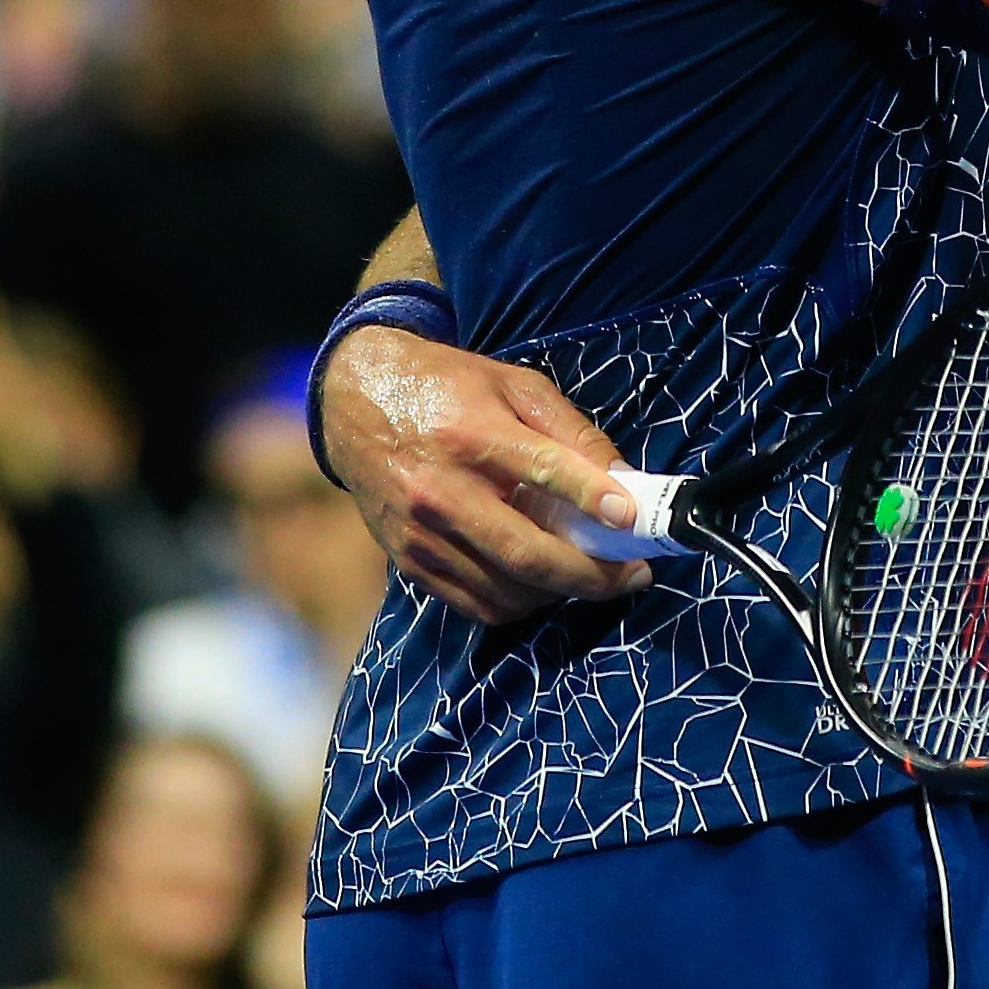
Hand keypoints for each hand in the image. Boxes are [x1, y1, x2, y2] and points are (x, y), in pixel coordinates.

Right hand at [321, 327, 652, 626]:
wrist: (354, 401)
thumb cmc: (445, 386)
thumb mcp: (513, 384)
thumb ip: (569, 430)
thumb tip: (622, 481)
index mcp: (471, 434)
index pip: (543, 471)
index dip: (594, 499)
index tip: (634, 520)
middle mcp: (441, 491)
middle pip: (527, 554)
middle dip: (591, 576)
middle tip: (633, 576)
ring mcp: (421, 534)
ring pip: (505, 590)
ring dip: (559, 592)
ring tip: (589, 576)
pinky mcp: (408, 561)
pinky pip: (475, 604)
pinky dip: (519, 603)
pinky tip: (541, 584)